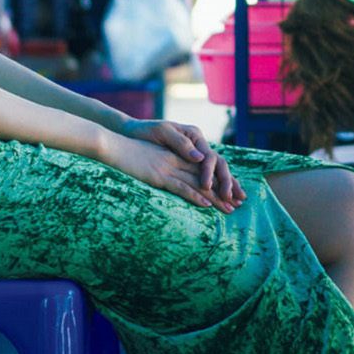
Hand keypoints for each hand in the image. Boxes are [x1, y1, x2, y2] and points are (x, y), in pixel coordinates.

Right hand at [107, 119, 242, 210]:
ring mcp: (169, 168)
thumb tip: (179, 177)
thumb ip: (166, 165)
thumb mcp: (151, 158)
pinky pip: (180, 187)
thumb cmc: (128, 152)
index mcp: (177, 156)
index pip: (204, 169)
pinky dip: (195, 196)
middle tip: (240, 203)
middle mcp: (177, 161)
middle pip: (206, 177)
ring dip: (216, 197)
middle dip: (225, 190)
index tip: (233, 193)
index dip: (220, 181)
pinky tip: (206, 204)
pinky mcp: (159, 175)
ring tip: (230, 208)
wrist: (113, 144)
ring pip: (198, 183)